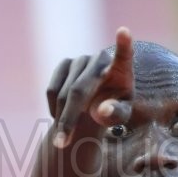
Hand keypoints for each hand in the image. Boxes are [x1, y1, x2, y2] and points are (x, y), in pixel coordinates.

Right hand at [47, 26, 134, 147]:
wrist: (97, 100)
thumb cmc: (114, 107)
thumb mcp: (121, 115)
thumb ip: (116, 114)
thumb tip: (102, 109)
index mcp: (123, 69)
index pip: (125, 54)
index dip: (124, 44)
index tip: (124, 32)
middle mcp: (100, 59)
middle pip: (79, 91)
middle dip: (69, 119)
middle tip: (61, 144)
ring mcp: (80, 59)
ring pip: (63, 94)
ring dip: (61, 119)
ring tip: (65, 137)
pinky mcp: (65, 64)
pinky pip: (52, 90)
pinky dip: (54, 109)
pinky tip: (62, 116)